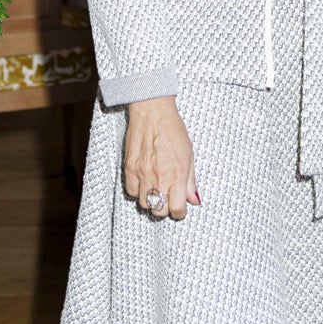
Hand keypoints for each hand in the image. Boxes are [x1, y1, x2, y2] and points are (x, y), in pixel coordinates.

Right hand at [124, 95, 198, 218]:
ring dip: (151, 200)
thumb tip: (194, 200)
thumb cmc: (173, 129)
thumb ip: (191, 180)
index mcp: (177, 173)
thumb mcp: (189, 154)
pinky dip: (138, 191)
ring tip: (156, 189)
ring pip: (144, 204)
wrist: (152, 111)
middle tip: (169, 198)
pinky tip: (144, 182)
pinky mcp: (129, 168)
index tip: (180, 208)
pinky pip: (131, 192)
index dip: (180, 212)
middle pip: (159, 210)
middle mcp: (159, 176)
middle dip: (166, 208)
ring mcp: (142, 173)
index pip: (176, 208)